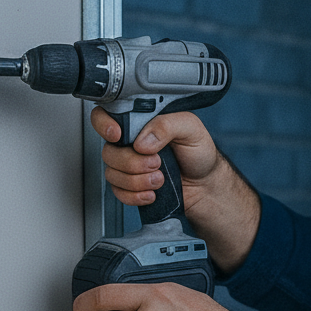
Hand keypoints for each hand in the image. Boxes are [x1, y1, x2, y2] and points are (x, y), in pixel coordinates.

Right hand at [89, 107, 261, 274]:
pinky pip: (118, 192)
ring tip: (161, 179)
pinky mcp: (129, 186)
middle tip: (157, 163)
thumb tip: (143, 139)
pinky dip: (135, 196)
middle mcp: (130, 142)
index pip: (107, 115)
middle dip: (132, 163)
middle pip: (108, 151)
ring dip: (137, 181)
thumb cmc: (199, 153)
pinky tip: (152, 192)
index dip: (104, 125)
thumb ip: (168, 125)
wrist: (205, 185)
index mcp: (141, 122)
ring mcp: (128, 165)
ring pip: (112, 173)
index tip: (118, 135)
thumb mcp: (191, 129)